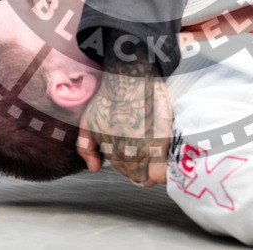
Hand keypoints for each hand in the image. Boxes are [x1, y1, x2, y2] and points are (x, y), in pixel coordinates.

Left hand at [78, 65, 172, 186]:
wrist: (129, 78)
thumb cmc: (108, 98)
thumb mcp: (87, 122)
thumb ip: (86, 149)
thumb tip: (94, 168)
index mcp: (116, 154)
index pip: (131, 175)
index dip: (136, 167)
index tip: (139, 156)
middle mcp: (132, 156)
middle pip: (144, 175)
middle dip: (146, 165)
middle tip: (148, 149)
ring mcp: (149, 148)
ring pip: (155, 171)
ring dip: (157, 163)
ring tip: (157, 149)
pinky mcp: (164, 138)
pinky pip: (166, 165)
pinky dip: (166, 163)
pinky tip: (165, 151)